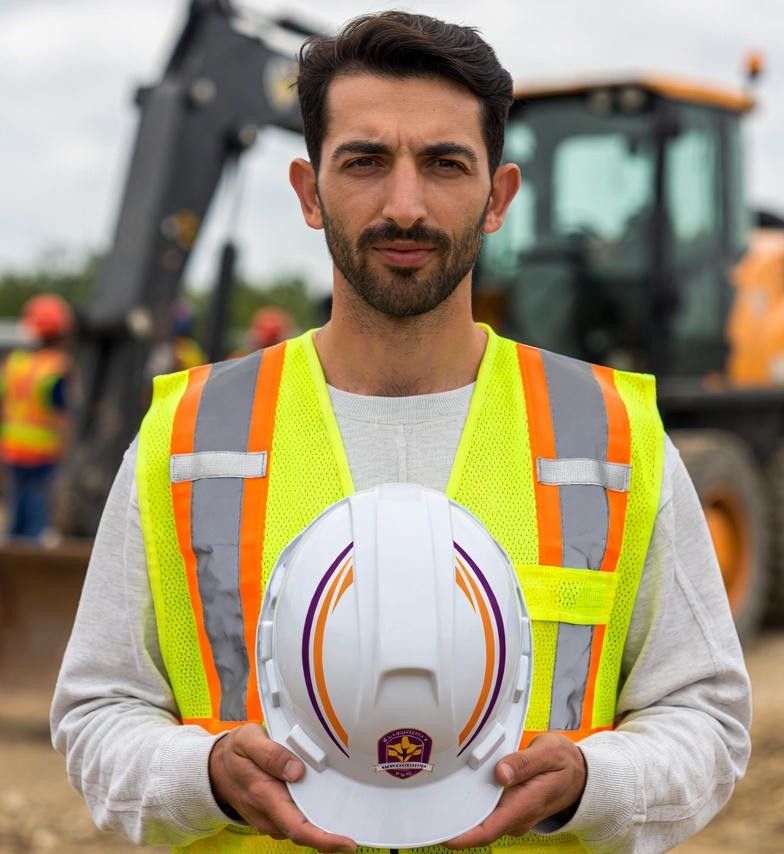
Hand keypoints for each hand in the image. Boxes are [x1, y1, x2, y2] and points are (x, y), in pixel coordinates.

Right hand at [208, 723, 355, 852]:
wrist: (213, 768)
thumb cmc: (234, 752)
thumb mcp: (248, 741)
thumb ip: (270, 753)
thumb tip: (297, 771)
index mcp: (264, 795)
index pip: (298, 827)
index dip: (324, 839)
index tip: (348, 843)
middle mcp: (268, 814)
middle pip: (305, 833)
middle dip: (332, 836)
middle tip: (362, 829)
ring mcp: (270, 818)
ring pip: (301, 829)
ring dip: (324, 828)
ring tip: (351, 818)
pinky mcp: (273, 816)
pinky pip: (295, 822)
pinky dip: (313, 820)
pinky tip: (329, 809)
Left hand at [446, 734, 586, 847]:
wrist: (581, 775)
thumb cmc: (565, 763)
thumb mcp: (550, 754)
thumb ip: (525, 762)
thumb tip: (501, 773)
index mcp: (526, 804)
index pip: (489, 830)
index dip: (464, 836)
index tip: (442, 834)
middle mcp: (518, 815)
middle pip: (480, 826)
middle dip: (455, 821)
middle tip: (428, 806)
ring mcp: (514, 813)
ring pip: (483, 818)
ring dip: (462, 810)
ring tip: (438, 795)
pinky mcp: (512, 807)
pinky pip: (488, 810)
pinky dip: (472, 802)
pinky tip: (458, 790)